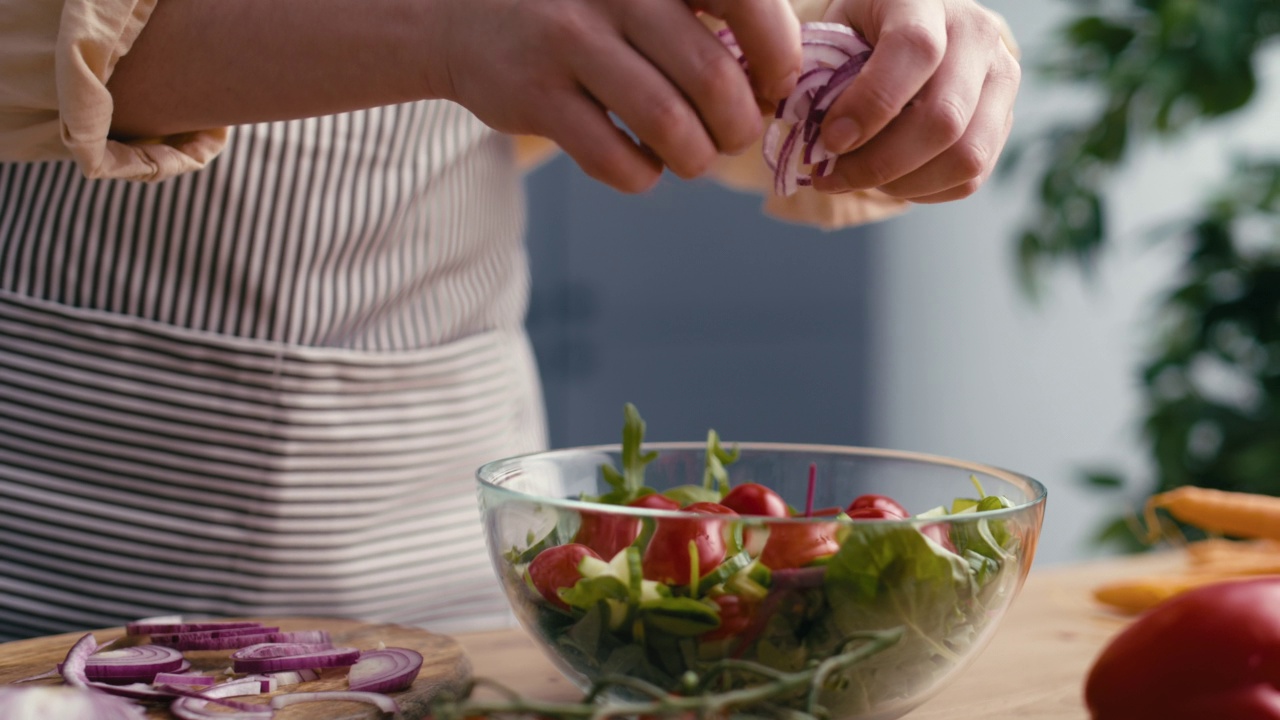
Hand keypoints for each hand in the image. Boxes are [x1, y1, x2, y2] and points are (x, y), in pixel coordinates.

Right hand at [434, 0, 801, 192]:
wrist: (461, 12)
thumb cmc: (581, 7)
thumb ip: (703, 14)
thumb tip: (778, 82)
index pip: (747, 1)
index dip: (778, 55)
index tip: (773, 86)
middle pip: (715, 80)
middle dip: (738, 125)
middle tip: (731, 134)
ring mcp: (569, 43)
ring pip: (671, 128)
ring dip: (695, 158)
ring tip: (691, 155)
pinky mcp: (536, 98)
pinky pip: (618, 161)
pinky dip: (644, 175)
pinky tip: (641, 162)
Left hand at [811, 0, 1019, 202]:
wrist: (913, 27)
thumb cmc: (862, 34)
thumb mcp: (836, 34)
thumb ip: (822, 73)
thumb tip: (808, 129)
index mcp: (926, 0)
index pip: (915, 50)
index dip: (871, 104)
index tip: (830, 140)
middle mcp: (976, 34)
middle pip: (944, 118)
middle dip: (880, 162)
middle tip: (833, 176)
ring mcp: (1000, 78)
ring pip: (965, 157)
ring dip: (902, 184)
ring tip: (859, 180)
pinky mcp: (1004, 119)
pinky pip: (970, 178)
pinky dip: (923, 191)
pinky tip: (889, 181)